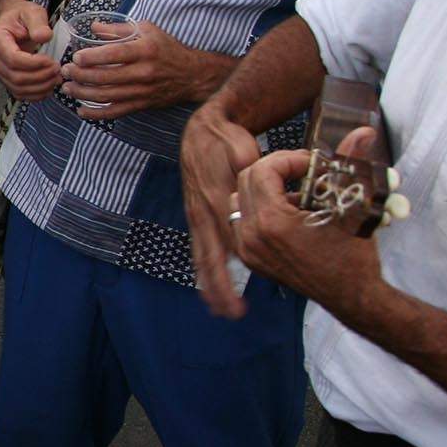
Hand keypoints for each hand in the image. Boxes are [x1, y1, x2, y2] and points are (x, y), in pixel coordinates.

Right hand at [0, 0, 59, 101]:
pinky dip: (34, 95)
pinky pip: (18, 93)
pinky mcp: (5, 78)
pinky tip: (48, 88)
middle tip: (57, 70)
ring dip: (39, 87)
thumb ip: (38, 23)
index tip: (51, 61)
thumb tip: (44, 37)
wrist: (13, 20)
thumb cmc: (22, 16)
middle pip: (14, 76)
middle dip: (39, 77)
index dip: (34, 64)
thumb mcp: (32, 12)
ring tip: (56, 79)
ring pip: (16, 88)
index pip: (13, 59)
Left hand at [61, 18, 226, 117]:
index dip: (92, 57)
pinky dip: (95, 114)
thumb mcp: (148, 30)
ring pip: (106, 96)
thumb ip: (119, 29)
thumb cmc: (166, 48)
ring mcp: (141, 91)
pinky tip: (81, 110)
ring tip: (67, 87)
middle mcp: (143, 72)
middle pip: (105, 77)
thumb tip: (93, 27)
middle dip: (80, 75)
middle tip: (65, 71)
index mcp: (144, 50)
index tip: (76, 58)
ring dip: (82, 93)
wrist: (192, 75)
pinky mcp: (140, 104)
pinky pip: (115, 112)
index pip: (113, 55)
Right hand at [183, 104, 263, 319]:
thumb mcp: (240, 149)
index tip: (243, 288)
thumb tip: (249, 174)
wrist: (202, 132)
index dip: (235, 267)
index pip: (227, 241)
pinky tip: (210, 289)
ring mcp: (198, 218)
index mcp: (216, 200)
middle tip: (233, 314)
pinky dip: (205, 272)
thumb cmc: (227, 141)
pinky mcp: (197, 218)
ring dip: (211, 285)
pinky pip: (199, 250)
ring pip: (202, 258)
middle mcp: (204, 214)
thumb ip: (245, 165)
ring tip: (221, 310)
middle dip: (220, 288)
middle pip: (210, 258)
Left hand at [230, 147, 383, 316]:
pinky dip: (262, 210)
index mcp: (271, 222)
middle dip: (277, 169)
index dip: (289, 159)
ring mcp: (248, 250)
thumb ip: (352, 164)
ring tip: (299, 193)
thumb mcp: (354, 205)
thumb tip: (363, 131)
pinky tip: (292, 213)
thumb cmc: (356, 255)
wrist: (353, 297)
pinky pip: (242, 222)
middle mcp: (251, 236)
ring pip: (240, 199)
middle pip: (247, 180)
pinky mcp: (251, 259)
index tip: (313, 164)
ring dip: (266, 189)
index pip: (262, 169)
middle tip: (306, 173)